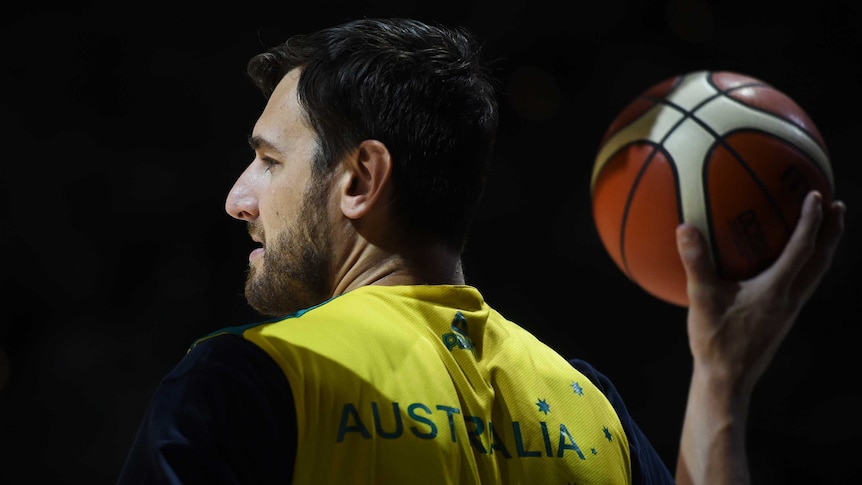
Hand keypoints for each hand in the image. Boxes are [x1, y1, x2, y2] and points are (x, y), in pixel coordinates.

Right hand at [676, 190, 845, 391]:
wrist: (728, 380)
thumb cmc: (715, 341)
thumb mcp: (701, 299)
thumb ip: (696, 262)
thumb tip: (685, 227)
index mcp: (776, 291)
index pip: (802, 249)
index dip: (811, 221)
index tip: (815, 195)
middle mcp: (790, 300)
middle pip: (821, 261)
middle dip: (832, 233)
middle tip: (838, 206)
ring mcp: (788, 312)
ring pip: (815, 274)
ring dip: (823, 249)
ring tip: (823, 230)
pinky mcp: (781, 320)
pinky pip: (800, 286)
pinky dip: (803, 267)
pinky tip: (786, 266)